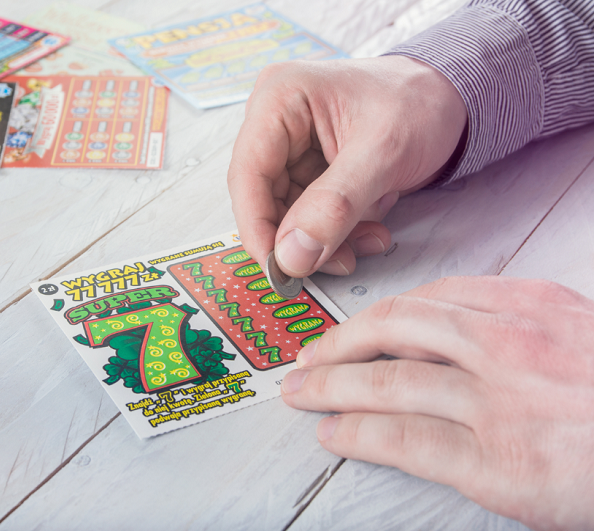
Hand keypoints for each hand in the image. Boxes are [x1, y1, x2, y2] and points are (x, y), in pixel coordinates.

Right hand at [227, 56, 466, 276]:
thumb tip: (291, 257)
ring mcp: (292, 147)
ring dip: (326, 239)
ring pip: (289, 213)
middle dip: (301, 238)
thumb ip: (335, 206)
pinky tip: (372, 230)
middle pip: (265, 198)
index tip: (278, 269)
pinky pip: (311, 215)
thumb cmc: (422, 103)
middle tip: (335, 264)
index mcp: (278, 98)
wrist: (456, 97)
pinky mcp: (310, 169)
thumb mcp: (383, 153)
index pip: (247, 174)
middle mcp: (275, 121)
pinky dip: (340, 232)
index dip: (257, 227)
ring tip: (369, 241)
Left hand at [280, 276, 593, 529]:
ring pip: (388, 381)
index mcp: (534, 309)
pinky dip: (359, 433)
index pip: (430, 301)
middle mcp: (509, 346)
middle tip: (307, 358)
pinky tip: (334, 434)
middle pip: (395, 330)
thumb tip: (463, 334)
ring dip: (332, 386)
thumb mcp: (582, 334)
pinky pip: (406, 438)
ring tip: (301, 394)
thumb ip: (525, 327)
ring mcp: (499, 402)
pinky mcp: (498, 463)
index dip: (377, 316)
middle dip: (339, 343)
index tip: (351, 329)